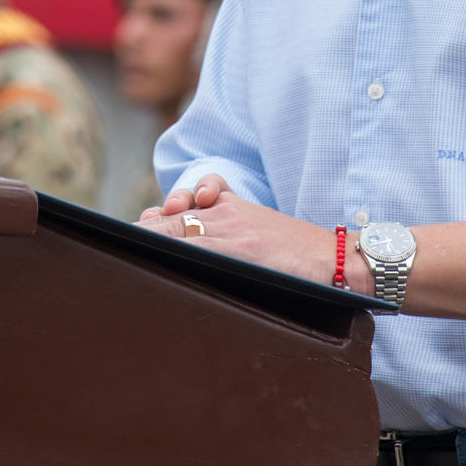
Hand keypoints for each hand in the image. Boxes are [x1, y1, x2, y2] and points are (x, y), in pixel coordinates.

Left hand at [136, 174, 336, 284]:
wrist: (338, 261)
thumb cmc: (301, 257)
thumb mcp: (262, 235)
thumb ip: (228, 234)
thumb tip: (188, 246)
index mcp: (232, 206)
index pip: (184, 203)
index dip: (157, 218)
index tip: (142, 227)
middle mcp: (226, 212)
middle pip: (172, 215)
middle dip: (146, 229)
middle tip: (127, 239)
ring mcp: (231, 228)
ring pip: (176, 228)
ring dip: (150, 238)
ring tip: (132, 246)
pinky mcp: (239, 246)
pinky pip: (195, 244)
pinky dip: (171, 249)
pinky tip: (156, 256)